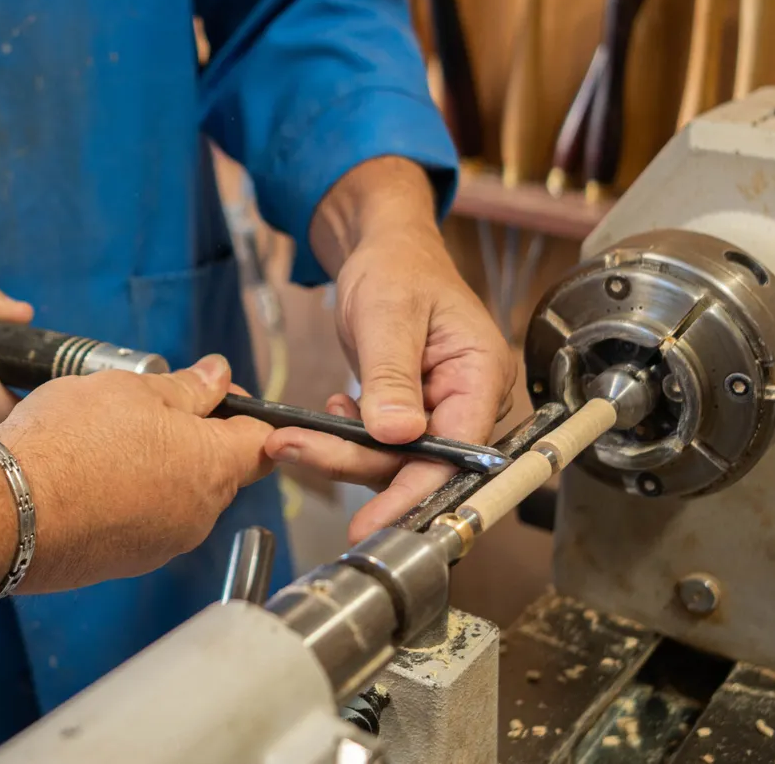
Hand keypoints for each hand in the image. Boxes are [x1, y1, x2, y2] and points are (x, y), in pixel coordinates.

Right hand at [0, 356, 273, 597]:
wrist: (7, 508)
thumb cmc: (69, 442)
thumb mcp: (132, 389)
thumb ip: (186, 387)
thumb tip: (218, 376)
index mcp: (213, 466)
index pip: (263, 443)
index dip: (245, 412)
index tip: (216, 394)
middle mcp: (198, 515)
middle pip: (218, 471)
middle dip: (193, 438)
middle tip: (146, 410)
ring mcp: (162, 545)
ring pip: (178, 497)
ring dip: (157, 469)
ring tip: (108, 441)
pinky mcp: (125, 563)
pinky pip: (143, 523)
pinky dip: (128, 499)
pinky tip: (90, 476)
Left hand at [268, 158, 514, 540]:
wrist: (385, 252)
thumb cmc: (398, 268)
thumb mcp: (389, 313)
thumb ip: (393, 376)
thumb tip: (397, 435)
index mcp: (481, 375)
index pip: (456, 454)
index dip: (414, 492)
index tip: (374, 524)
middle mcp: (470, 402)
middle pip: (421, 465)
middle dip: (355, 463)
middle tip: (293, 451)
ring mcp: (443, 412)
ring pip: (395, 462)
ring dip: (343, 453)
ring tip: (293, 435)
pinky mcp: (415, 417)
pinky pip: (382, 448)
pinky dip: (347, 440)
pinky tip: (329, 413)